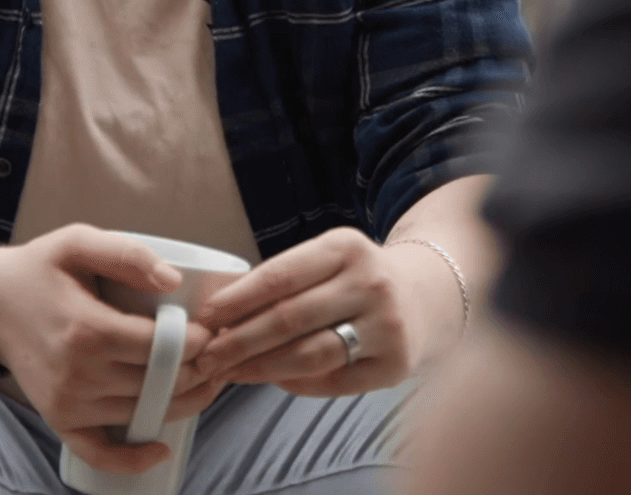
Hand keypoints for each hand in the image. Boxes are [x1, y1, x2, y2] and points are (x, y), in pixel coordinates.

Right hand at [0, 225, 222, 474]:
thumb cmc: (37, 268)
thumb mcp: (77, 242)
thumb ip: (127, 254)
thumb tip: (174, 281)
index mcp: (87, 329)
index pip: (164, 348)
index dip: (199, 341)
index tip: (212, 329)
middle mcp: (78, 374)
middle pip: (160, 384)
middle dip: (199, 371)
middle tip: (217, 355)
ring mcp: (67, 402)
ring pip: (143, 414)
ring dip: (181, 403)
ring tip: (203, 381)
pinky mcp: (58, 418)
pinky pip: (100, 452)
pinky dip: (132, 458)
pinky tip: (160, 448)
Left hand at [191, 228, 455, 397]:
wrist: (426, 298)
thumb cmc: (357, 280)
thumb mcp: (328, 260)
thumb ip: (282, 281)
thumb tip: (218, 313)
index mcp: (346, 247)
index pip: (280, 276)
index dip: (236, 300)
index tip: (204, 317)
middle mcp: (370, 283)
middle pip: (289, 319)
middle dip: (239, 340)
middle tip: (206, 356)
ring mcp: (387, 325)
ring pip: (309, 354)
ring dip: (260, 367)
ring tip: (229, 372)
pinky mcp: (396, 364)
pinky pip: (333, 381)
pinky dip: (296, 383)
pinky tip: (272, 380)